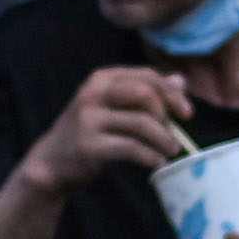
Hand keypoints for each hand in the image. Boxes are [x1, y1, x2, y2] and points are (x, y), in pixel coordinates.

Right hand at [30, 62, 197, 197]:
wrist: (51, 162)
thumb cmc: (89, 132)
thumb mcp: (114, 107)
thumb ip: (145, 93)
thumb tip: (181, 81)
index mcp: (102, 79)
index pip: (146, 76)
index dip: (172, 93)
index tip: (187, 113)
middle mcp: (93, 93)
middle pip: (145, 94)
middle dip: (167, 115)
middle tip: (174, 135)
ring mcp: (89, 119)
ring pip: (141, 123)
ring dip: (163, 139)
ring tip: (171, 151)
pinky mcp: (89, 145)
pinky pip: (131, 148)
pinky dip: (150, 156)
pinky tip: (156, 163)